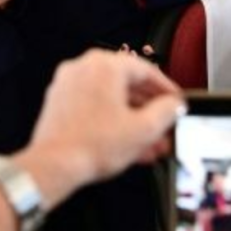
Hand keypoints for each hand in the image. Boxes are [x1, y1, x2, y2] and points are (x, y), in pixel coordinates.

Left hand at [16, 50, 184, 208]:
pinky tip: (128, 144)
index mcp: (103, 66)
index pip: (145, 69)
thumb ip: (166, 112)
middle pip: (126, 83)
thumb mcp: (143, 129)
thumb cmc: (90, 145)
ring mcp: (67, 85)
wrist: (54, 164)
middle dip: (149, 108)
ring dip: (133, 118)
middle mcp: (82, 68)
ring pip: (110, 98)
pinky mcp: (59, 103)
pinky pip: (93, 107)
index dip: (166, 88)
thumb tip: (174, 105)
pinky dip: (112, 121)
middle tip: (165, 123)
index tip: (175, 100)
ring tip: (150, 141)